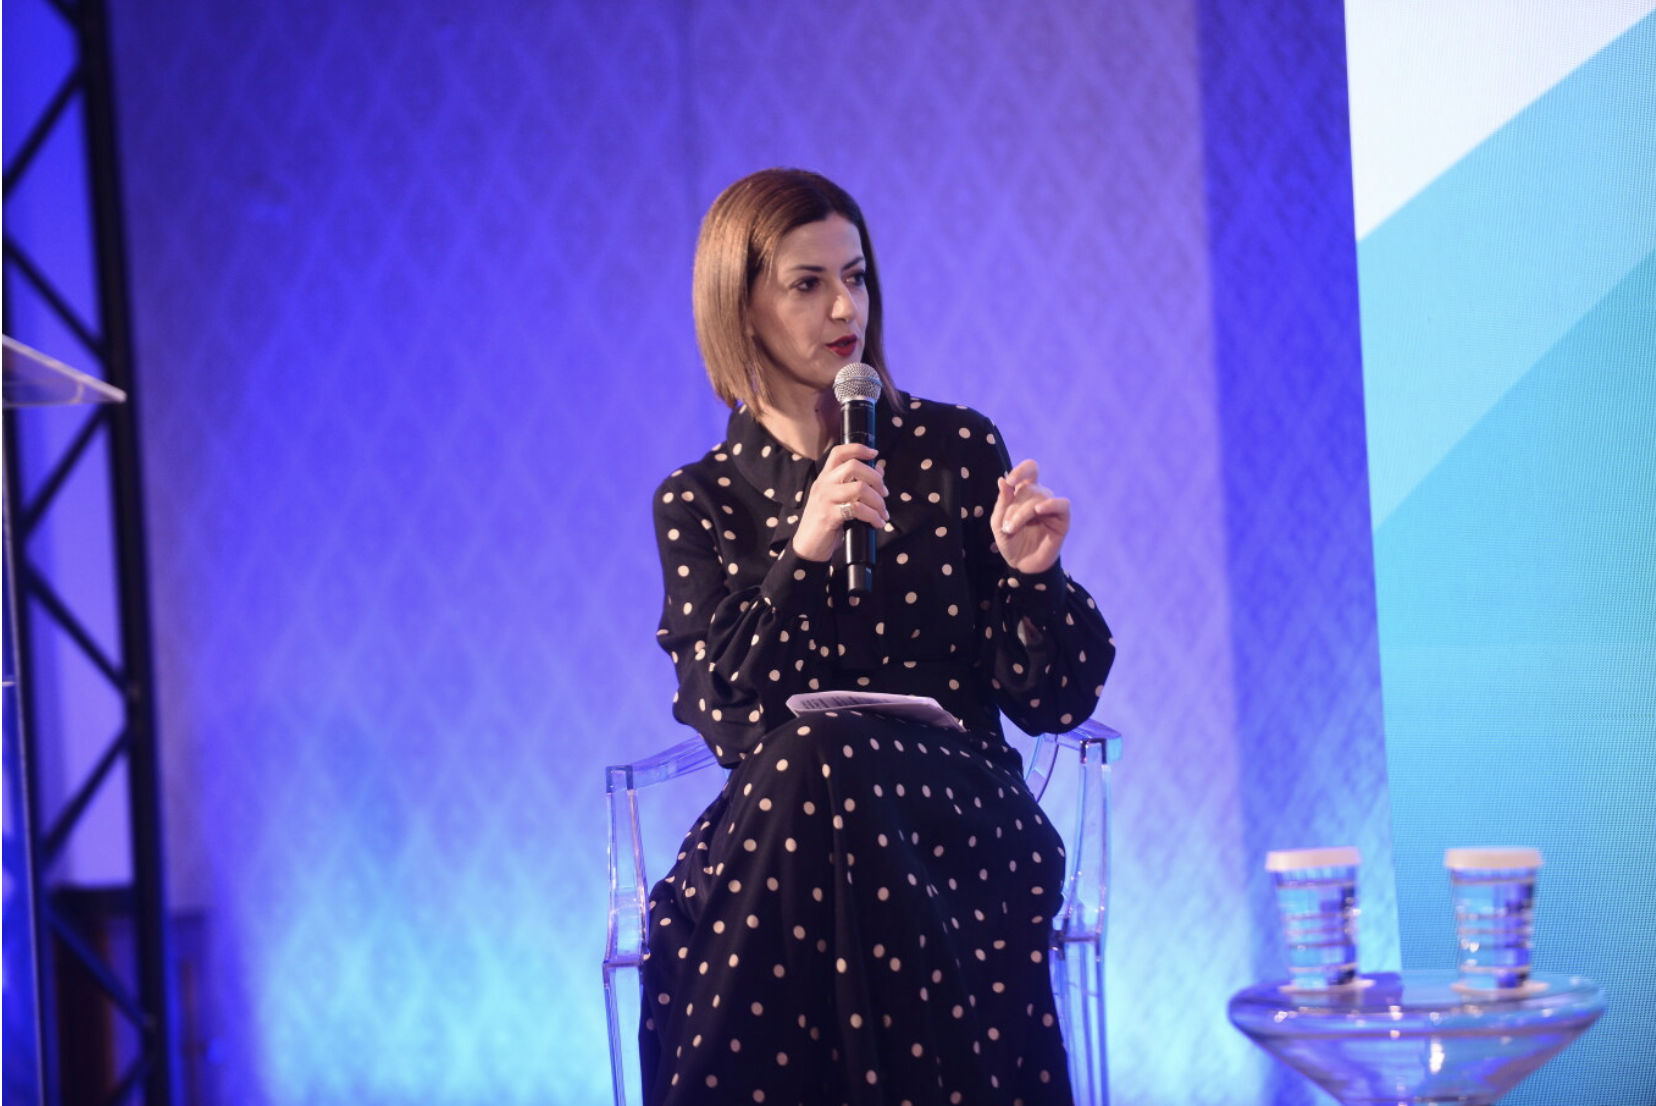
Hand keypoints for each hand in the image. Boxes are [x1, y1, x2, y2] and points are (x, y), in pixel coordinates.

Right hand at [792, 443, 889, 561]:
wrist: (808, 547)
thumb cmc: (825, 523)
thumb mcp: (838, 500)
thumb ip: (856, 484)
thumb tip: (879, 470)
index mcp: (825, 478)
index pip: (839, 452)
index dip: (858, 448)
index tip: (874, 453)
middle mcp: (824, 485)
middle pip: (854, 466)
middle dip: (876, 479)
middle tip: (884, 494)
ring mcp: (825, 500)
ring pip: (860, 488)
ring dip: (878, 501)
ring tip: (883, 513)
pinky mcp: (829, 516)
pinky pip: (858, 510)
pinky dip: (873, 516)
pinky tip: (877, 523)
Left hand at [992, 459, 1068, 573]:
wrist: (1022, 565)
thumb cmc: (1010, 543)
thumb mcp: (998, 523)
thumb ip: (1002, 502)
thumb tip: (1002, 479)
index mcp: (1024, 493)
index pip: (1030, 470)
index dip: (1021, 470)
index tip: (1010, 482)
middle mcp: (1040, 497)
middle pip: (1030, 488)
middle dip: (1014, 507)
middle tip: (1007, 527)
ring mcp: (1052, 507)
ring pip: (1040, 497)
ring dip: (1023, 512)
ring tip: (1013, 529)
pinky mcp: (1062, 519)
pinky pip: (1062, 504)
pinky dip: (1051, 504)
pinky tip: (1039, 511)